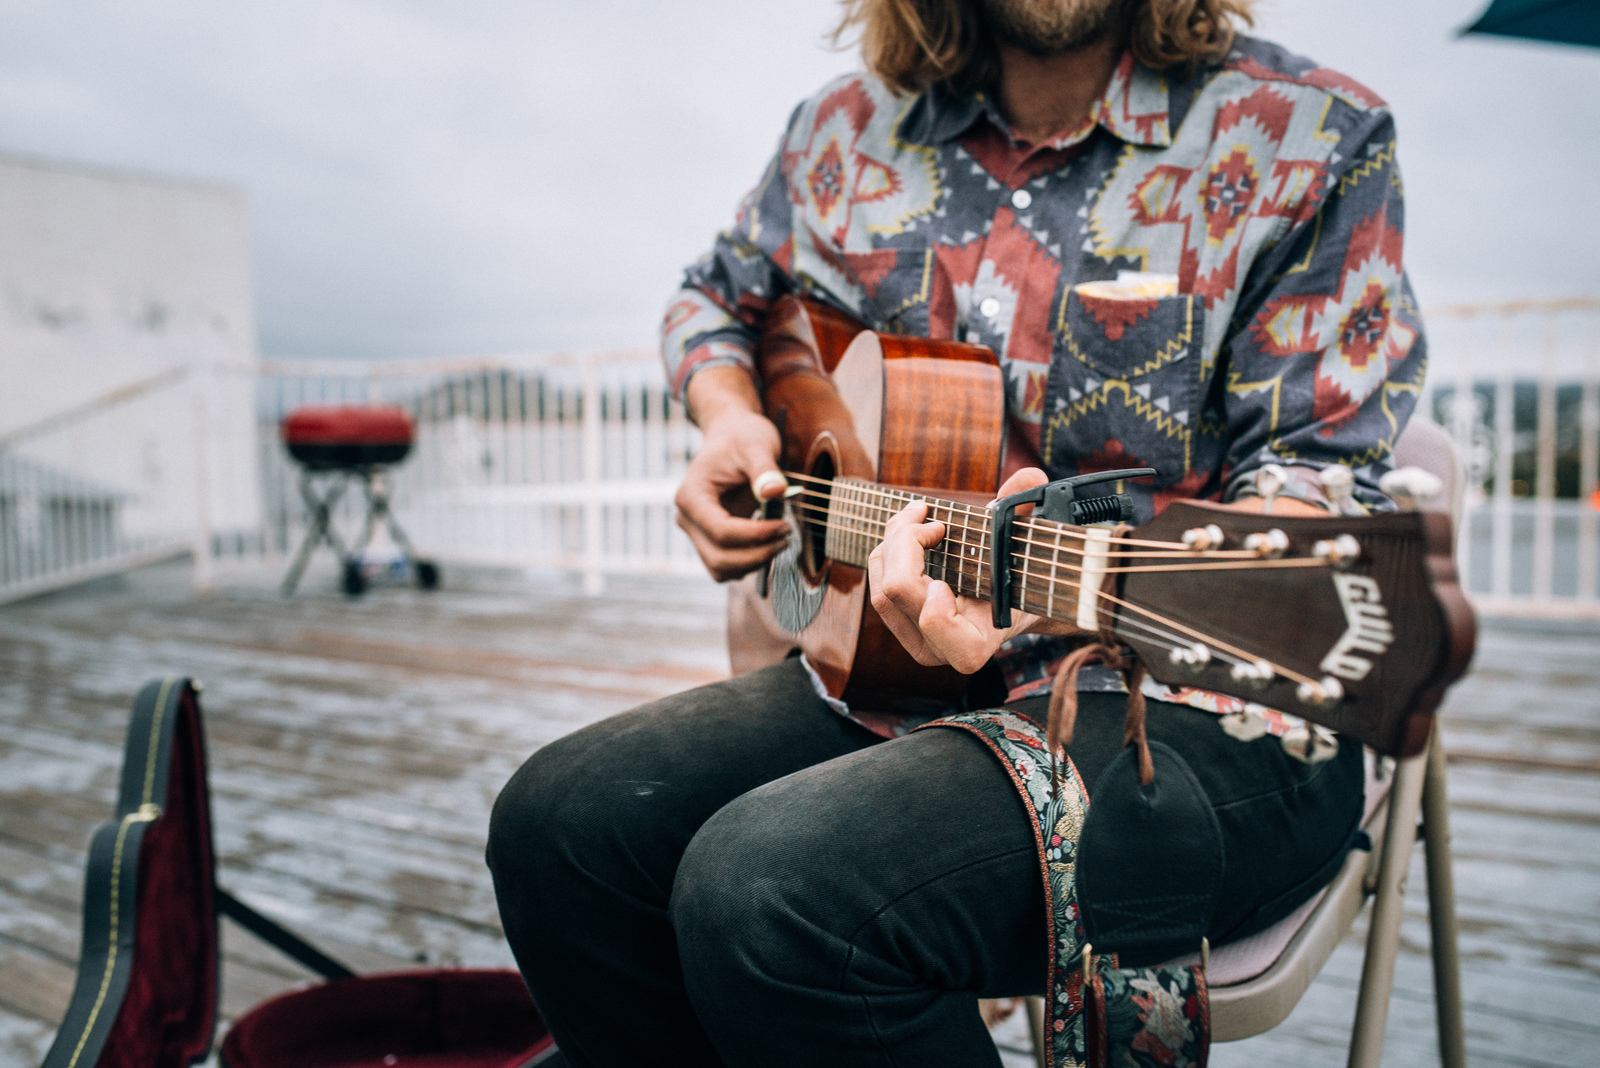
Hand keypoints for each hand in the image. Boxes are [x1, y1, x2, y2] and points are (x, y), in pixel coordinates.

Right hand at [674, 406, 789, 581]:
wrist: (731, 435)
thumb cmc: (742, 437)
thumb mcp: (757, 445)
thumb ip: (765, 469)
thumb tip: (775, 492)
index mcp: (691, 496)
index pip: (721, 531)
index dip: (755, 535)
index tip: (785, 525)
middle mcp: (687, 518)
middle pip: (718, 558)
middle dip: (756, 555)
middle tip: (786, 536)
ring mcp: (696, 532)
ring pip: (720, 569)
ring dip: (753, 563)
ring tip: (780, 540)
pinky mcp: (709, 540)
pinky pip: (726, 566)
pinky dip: (748, 563)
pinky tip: (769, 542)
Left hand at [866, 467, 1055, 672]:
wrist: (1011, 601)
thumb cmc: (1020, 574)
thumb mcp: (1026, 548)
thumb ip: (1025, 511)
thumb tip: (1029, 475)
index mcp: (973, 644)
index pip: (936, 625)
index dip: (934, 594)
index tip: (951, 568)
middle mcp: (938, 650)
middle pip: (896, 591)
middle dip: (905, 541)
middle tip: (928, 513)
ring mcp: (914, 639)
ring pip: (880, 586)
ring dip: (893, 540)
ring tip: (919, 513)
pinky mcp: (898, 623)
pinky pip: (877, 582)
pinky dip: (888, 547)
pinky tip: (910, 528)